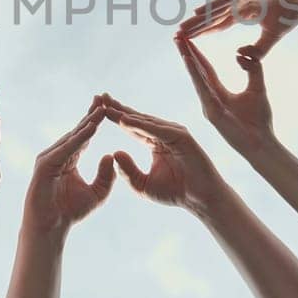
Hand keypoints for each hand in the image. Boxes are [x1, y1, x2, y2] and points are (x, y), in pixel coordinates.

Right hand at [24, 100, 117, 235]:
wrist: (50, 228)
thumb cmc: (69, 212)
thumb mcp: (96, 193)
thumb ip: (106, 176)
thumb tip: (110, 155)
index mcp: (69, 158)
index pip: (84, 136)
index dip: (96, 121)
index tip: (109, 107)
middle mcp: (58, 154)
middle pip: (77, 131)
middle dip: (90, 114)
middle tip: (103, 97)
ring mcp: (49, 158)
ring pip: (72, 138)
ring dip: (87, 123)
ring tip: (101, 110)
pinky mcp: (45, 165)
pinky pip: (66, 149)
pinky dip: (79, 139)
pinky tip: (91, 130)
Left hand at [101, 95, 227, 215]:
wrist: (201, 200)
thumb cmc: (175, 192)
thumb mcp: (143, 185)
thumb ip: (128, 171)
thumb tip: (114, 153)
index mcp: (155, 141)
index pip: (131, 126)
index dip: (114, 117)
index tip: (96, 109)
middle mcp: (164, 133)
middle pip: (136, 118)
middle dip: (117, 108)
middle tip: (99, 96)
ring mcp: (174, 133)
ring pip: (145, 122)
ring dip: (125, 113)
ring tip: (107, 106)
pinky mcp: (182, 137)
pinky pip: (157, 130)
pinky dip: (141, 125)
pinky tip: (125, 120)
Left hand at [175, 0, 297, 58]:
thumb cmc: (292, 11)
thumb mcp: (272, 36)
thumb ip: (257, 48)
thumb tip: (239, 55)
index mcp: (244, 13)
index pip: (219, 24)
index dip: (204, 32)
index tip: (189, 41)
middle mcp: (239, 3)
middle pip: (213, 17)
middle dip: (196, 27)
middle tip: (177, 35)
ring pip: (217, 8)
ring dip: (200, 19)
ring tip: (183, 27)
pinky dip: (214, 7)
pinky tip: (200, 13)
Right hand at [176, 39, 275, 155]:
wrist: (262, 144)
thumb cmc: (259, 121)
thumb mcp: (258, 87)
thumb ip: (253, 68)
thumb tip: (241, 54)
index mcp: (219, 93)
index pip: (206, 69)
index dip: (197, 53)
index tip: (189, 38)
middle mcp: (210, 99)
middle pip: (196, 70)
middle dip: (187, 52)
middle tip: (177, 35)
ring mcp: (209, 106)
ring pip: (196, 77)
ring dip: (187, 58)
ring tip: (180, 42)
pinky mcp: (212, 112)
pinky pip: (202, 89)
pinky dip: (195, 73)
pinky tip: (189, 60)